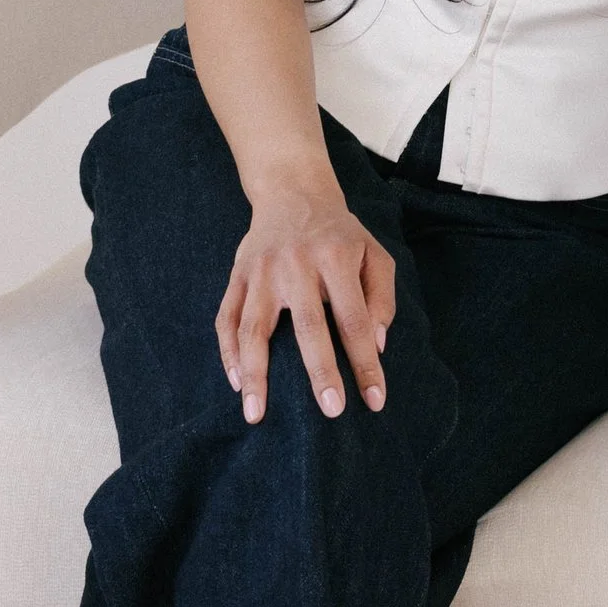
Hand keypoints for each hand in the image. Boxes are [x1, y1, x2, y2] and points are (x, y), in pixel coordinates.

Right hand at [215, 176, 395, 423]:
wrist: (292, 192)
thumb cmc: (340, 233)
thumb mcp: (374, 253)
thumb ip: (381, 297)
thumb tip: (377, 344)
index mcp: (335, 258)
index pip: (354, 319)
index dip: (365, 361)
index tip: (375, 399)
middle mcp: (296, 265)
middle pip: (307, 326)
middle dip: (320, 372)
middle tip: (331, 411)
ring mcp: (261, 271)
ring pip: (254, 328)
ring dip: (255, 373)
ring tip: (256, 414)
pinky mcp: (237, 276)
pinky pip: (226, 318)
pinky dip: (228, 352)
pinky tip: (236, 382)